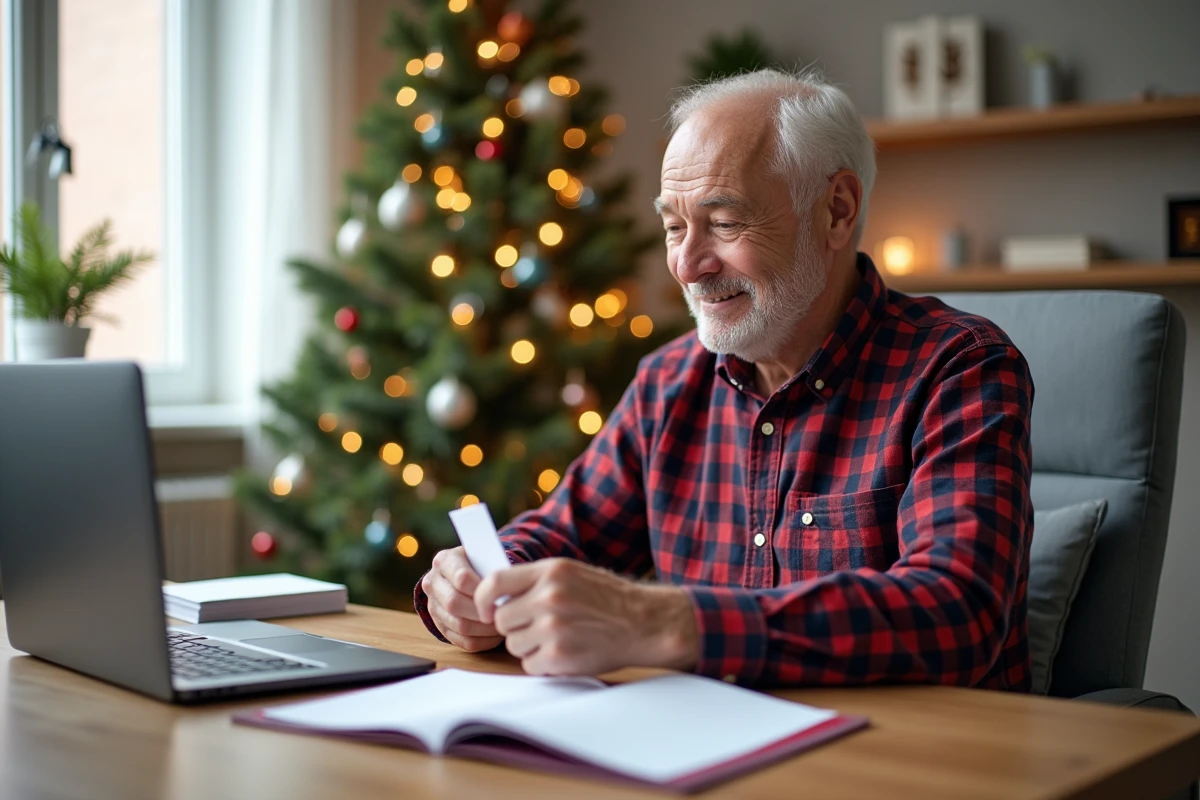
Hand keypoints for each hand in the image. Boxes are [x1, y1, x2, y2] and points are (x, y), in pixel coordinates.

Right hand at [420, 547, 503, 651]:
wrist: (463, 573)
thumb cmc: (480, 564)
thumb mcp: (483, 557)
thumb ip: (491, 568)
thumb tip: (507, 590)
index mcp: (444, 560)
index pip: (462, 578)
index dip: (483, 589)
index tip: (500, 594)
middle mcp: (433, 583)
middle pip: (455, 603)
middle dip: (483, 611)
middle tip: (503, 613)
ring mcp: (433, 606)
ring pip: (459, 625)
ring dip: (485, 628)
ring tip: (503, 623)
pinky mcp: (440, 626)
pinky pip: (462, 640)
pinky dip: (483, 641)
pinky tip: (496, 635)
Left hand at [473, 558, 698, 676]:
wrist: (644, 623)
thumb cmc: (607, 599)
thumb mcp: (572, 573)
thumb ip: (535, 581)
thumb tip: (495, 596)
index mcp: (550, 571)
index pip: (494, 583)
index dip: (483, 599)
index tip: (486, 610)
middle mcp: (549, 597)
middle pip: (502, 620)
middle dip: (515, 626)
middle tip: (538, 627)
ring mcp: (553, 628)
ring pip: (514, 644)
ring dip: (529, 646)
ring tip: (557, 639)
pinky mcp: (559, 656)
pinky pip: (529, 665)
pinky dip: (542, 664)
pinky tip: (564, 653)